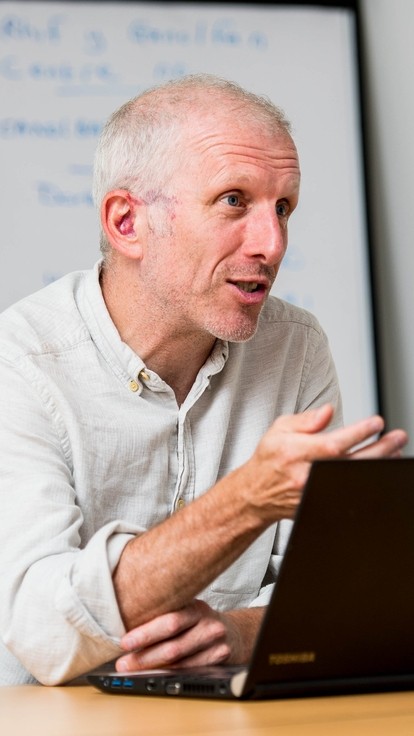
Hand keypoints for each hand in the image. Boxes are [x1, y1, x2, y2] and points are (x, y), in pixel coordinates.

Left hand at [115, 600, 263, 672]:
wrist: (234, 632)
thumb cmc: (200, 621)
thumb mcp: (187, 609)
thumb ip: (167, 613)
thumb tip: (128, 623)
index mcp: (196, 608)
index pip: (169, 622)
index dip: (146, 633)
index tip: (124, 642)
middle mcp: (208, 625)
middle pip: (173, 646)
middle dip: (144, 657)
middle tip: (123, 662)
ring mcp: (216, 645)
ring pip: (179, 663)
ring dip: (152, 668)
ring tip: (132, 669)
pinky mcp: (220, 661)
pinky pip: (189, 672)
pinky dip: (169, 675)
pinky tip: (155, 674)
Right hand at [242, 404, 407, 521]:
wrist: (256, 493)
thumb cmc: (270, 459)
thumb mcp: (280, 429)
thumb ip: (306, 420)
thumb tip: (328, 411)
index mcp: (295, 452)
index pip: (333, 442)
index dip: (359, 433)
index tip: (376, 423)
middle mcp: (306, 474)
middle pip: (350, 463)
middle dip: (379, 449)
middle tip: (397, 437)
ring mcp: (314, 492)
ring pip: (353, 479)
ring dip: (378, 465)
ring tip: (395, 451)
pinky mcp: (319, 503)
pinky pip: (348, 493)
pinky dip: (365, 481)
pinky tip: (379, 471)